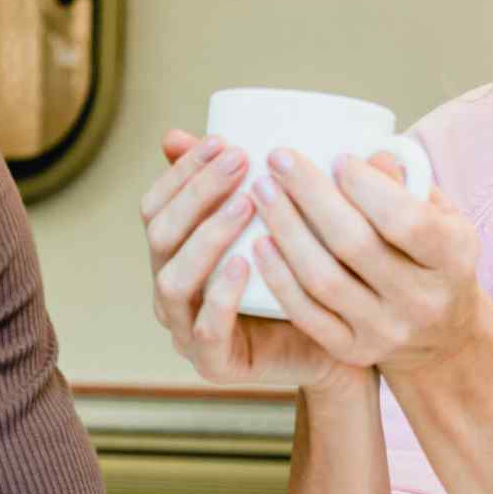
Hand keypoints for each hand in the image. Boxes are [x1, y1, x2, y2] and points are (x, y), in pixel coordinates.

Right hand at [142, 130, 363, 392]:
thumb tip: (232, 129)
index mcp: (175, 252)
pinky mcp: (214, 364)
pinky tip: (243, 264)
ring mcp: (186, 329)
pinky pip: (206, 331)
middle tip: (242, 162)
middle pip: (160, 235)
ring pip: (173, 280)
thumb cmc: (302, 275)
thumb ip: (254, 179)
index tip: (223, 140)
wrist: (337, 345)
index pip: (155, 204)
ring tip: (246, 204)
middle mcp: (171, 289)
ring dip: (207, 236)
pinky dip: (220, 296)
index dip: (182, 171)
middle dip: (197, 192)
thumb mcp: (280, 220)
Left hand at [248, 146, 492, 375]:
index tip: (337, 158)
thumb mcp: (442, 219)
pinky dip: (279, 277)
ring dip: (286, 230)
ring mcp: (386, 331)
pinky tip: (259, 242)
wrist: (443, 335)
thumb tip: (370, 154)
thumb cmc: (434, 256)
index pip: (408, 222)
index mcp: (453, 259)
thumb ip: (410, 186)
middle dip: (311, 196)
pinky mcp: (353, 350)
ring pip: (323, 279)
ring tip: (262, 191)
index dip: (368, 188)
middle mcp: (422, 300)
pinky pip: (307, 313)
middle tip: (280, 159)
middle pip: (355, 245)